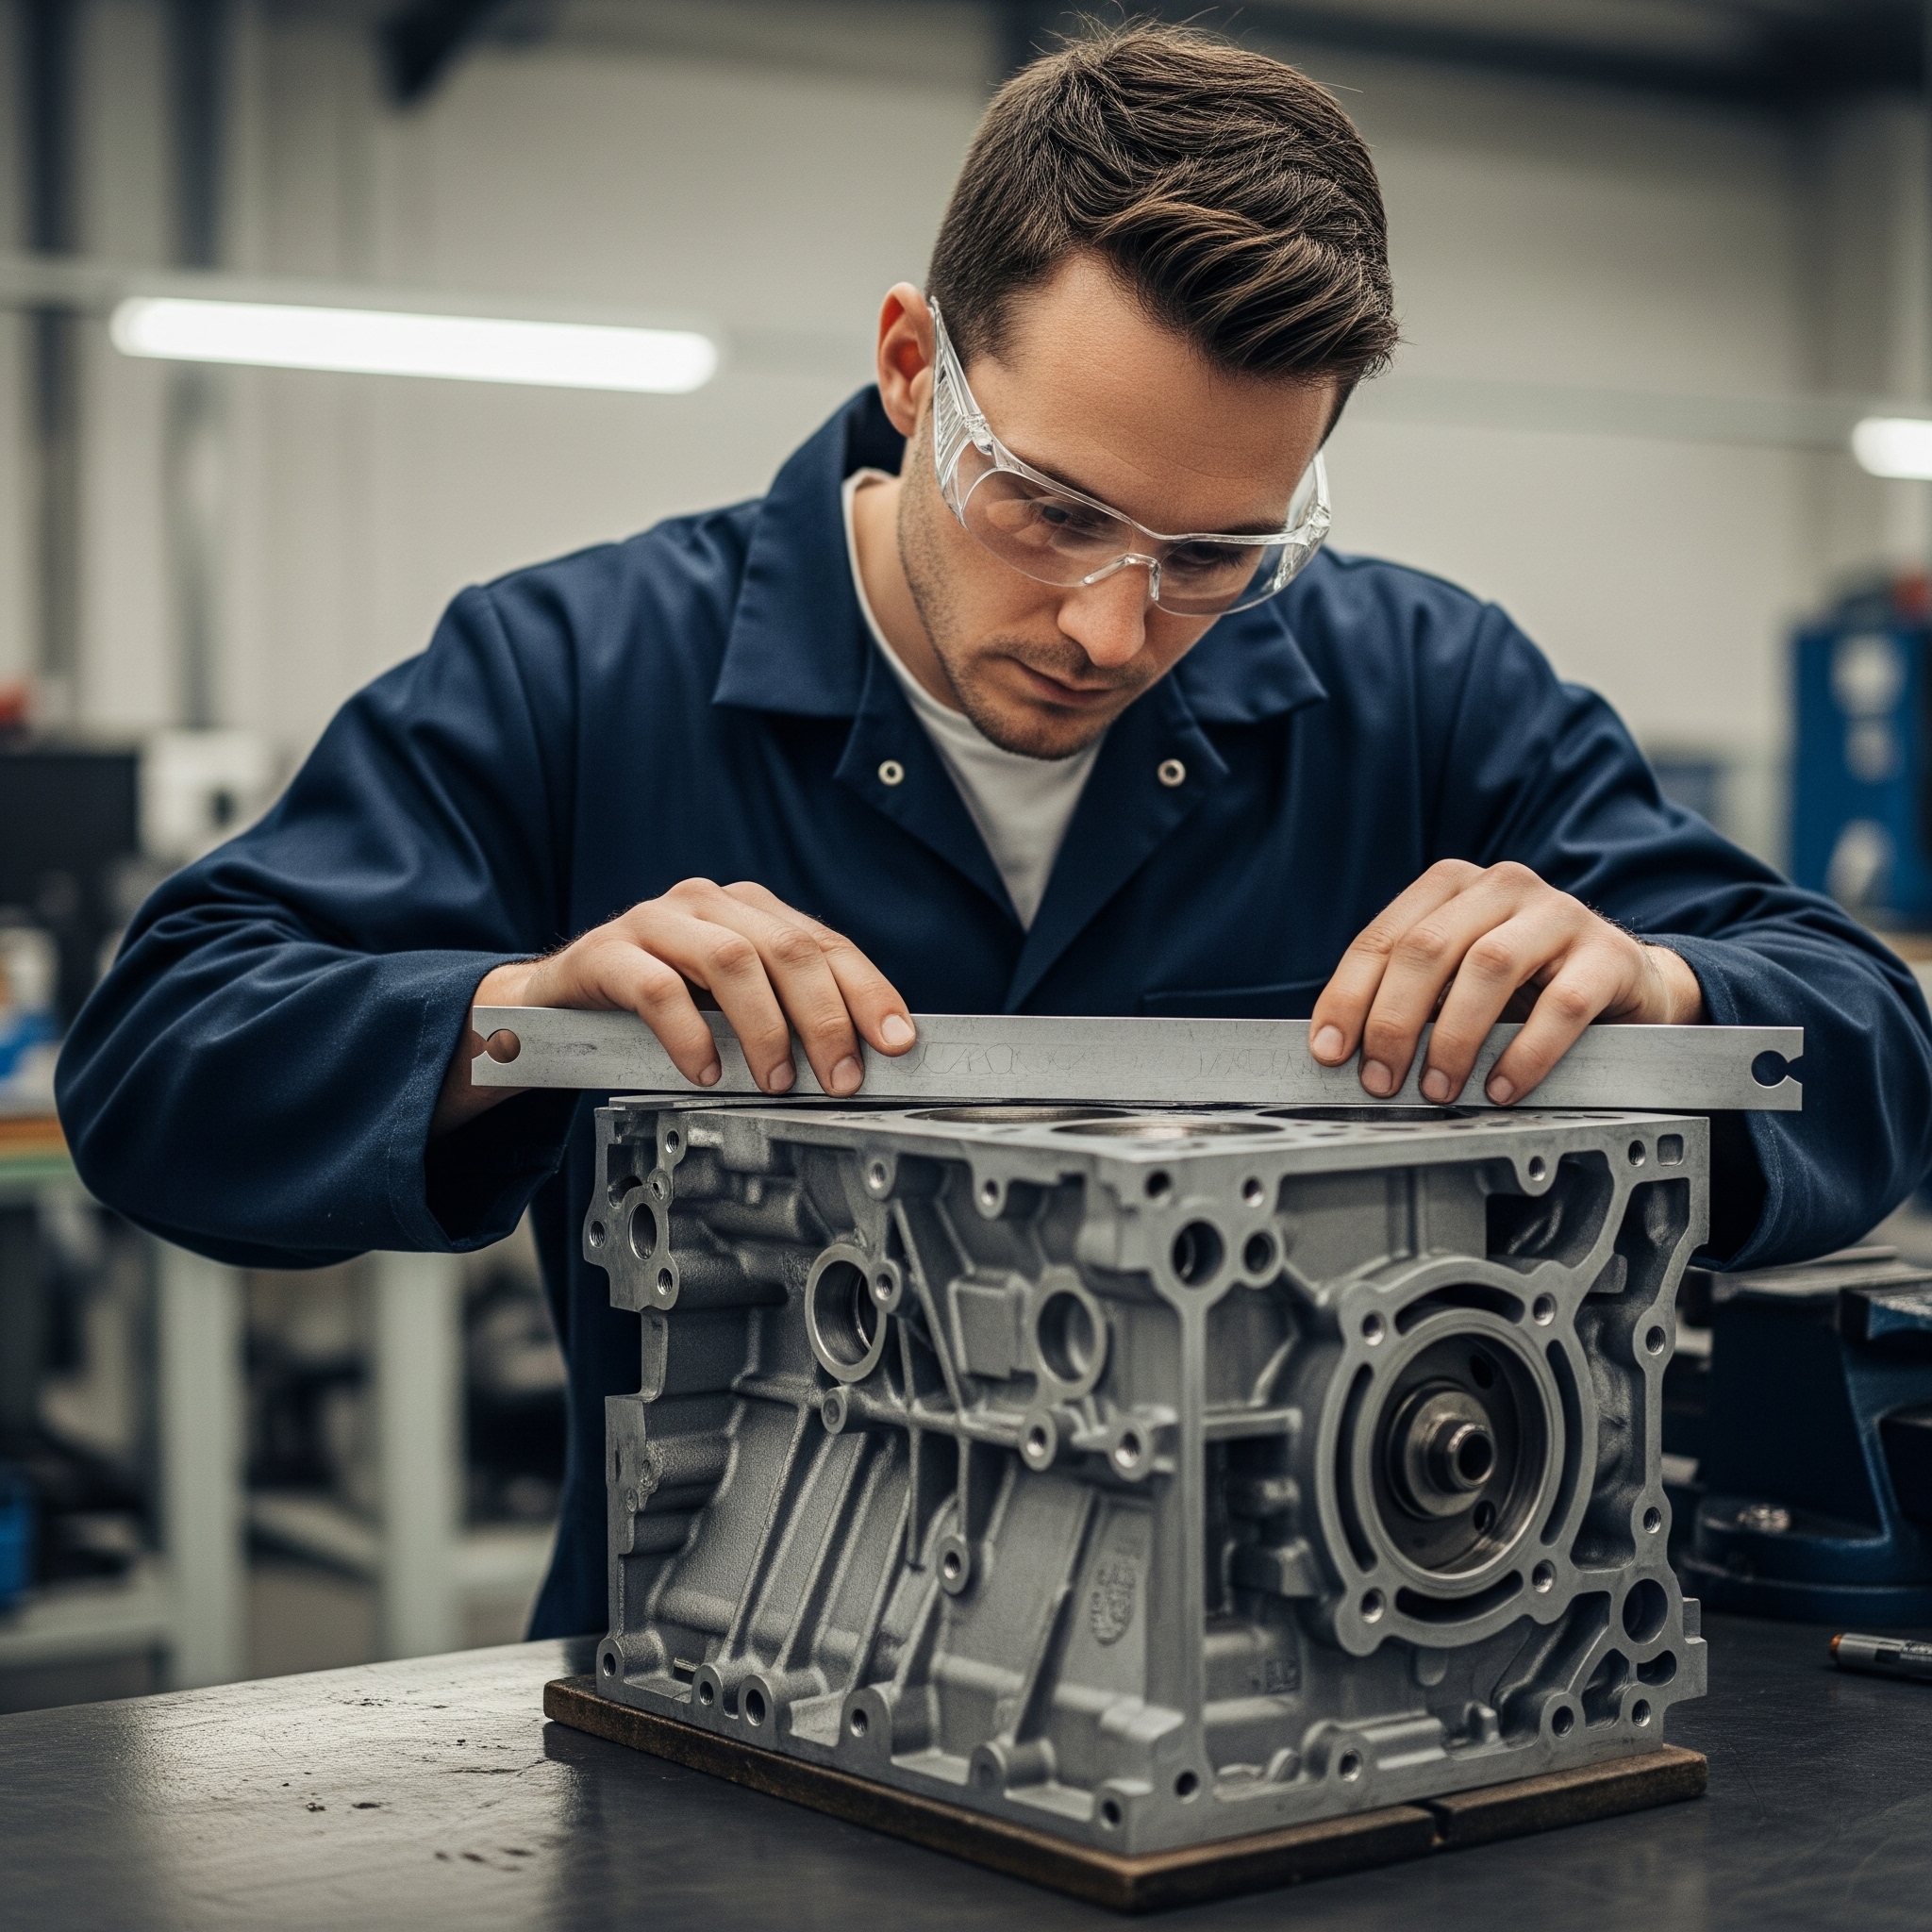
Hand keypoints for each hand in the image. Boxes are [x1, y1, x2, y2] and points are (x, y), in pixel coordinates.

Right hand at [433, 880, 915, 1135]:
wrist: (557, 1004)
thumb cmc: (658, 1006)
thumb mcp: (730, 1007)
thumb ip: (785, 1016)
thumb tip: (858, 1060)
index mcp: (751, 911)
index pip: (826, 945)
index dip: (868, 992)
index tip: (897, 1042)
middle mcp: (709, 905)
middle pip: (786, 949)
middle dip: (825, 1018)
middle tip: (839, 1077)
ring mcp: (656, 921)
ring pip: (730, 960)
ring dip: (764, 1028)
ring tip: (776, 1081)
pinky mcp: (607, 952)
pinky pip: (657, 987)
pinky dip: (690, 1034)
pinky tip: (705, 1070)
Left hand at [1307, 860, 1703, 1105]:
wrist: (1625, 982)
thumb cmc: (1527, 984)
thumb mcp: (1458, 979)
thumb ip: (1409, 998)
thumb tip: (1345, 1050)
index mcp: (1452, 886)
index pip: (1383, 938)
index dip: (1349, 997)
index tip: (1330, 1051)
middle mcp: (1503, 888)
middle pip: (1427, 948)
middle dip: (1393, 1021)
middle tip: (1380, 1079)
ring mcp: (1559, 914)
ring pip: (1488, 967)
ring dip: (1453, 1038)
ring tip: (1438, 1088)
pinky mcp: (1608, 955)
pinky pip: (1560, 1005)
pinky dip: (1524, 1053)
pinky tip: (1502, 1087)